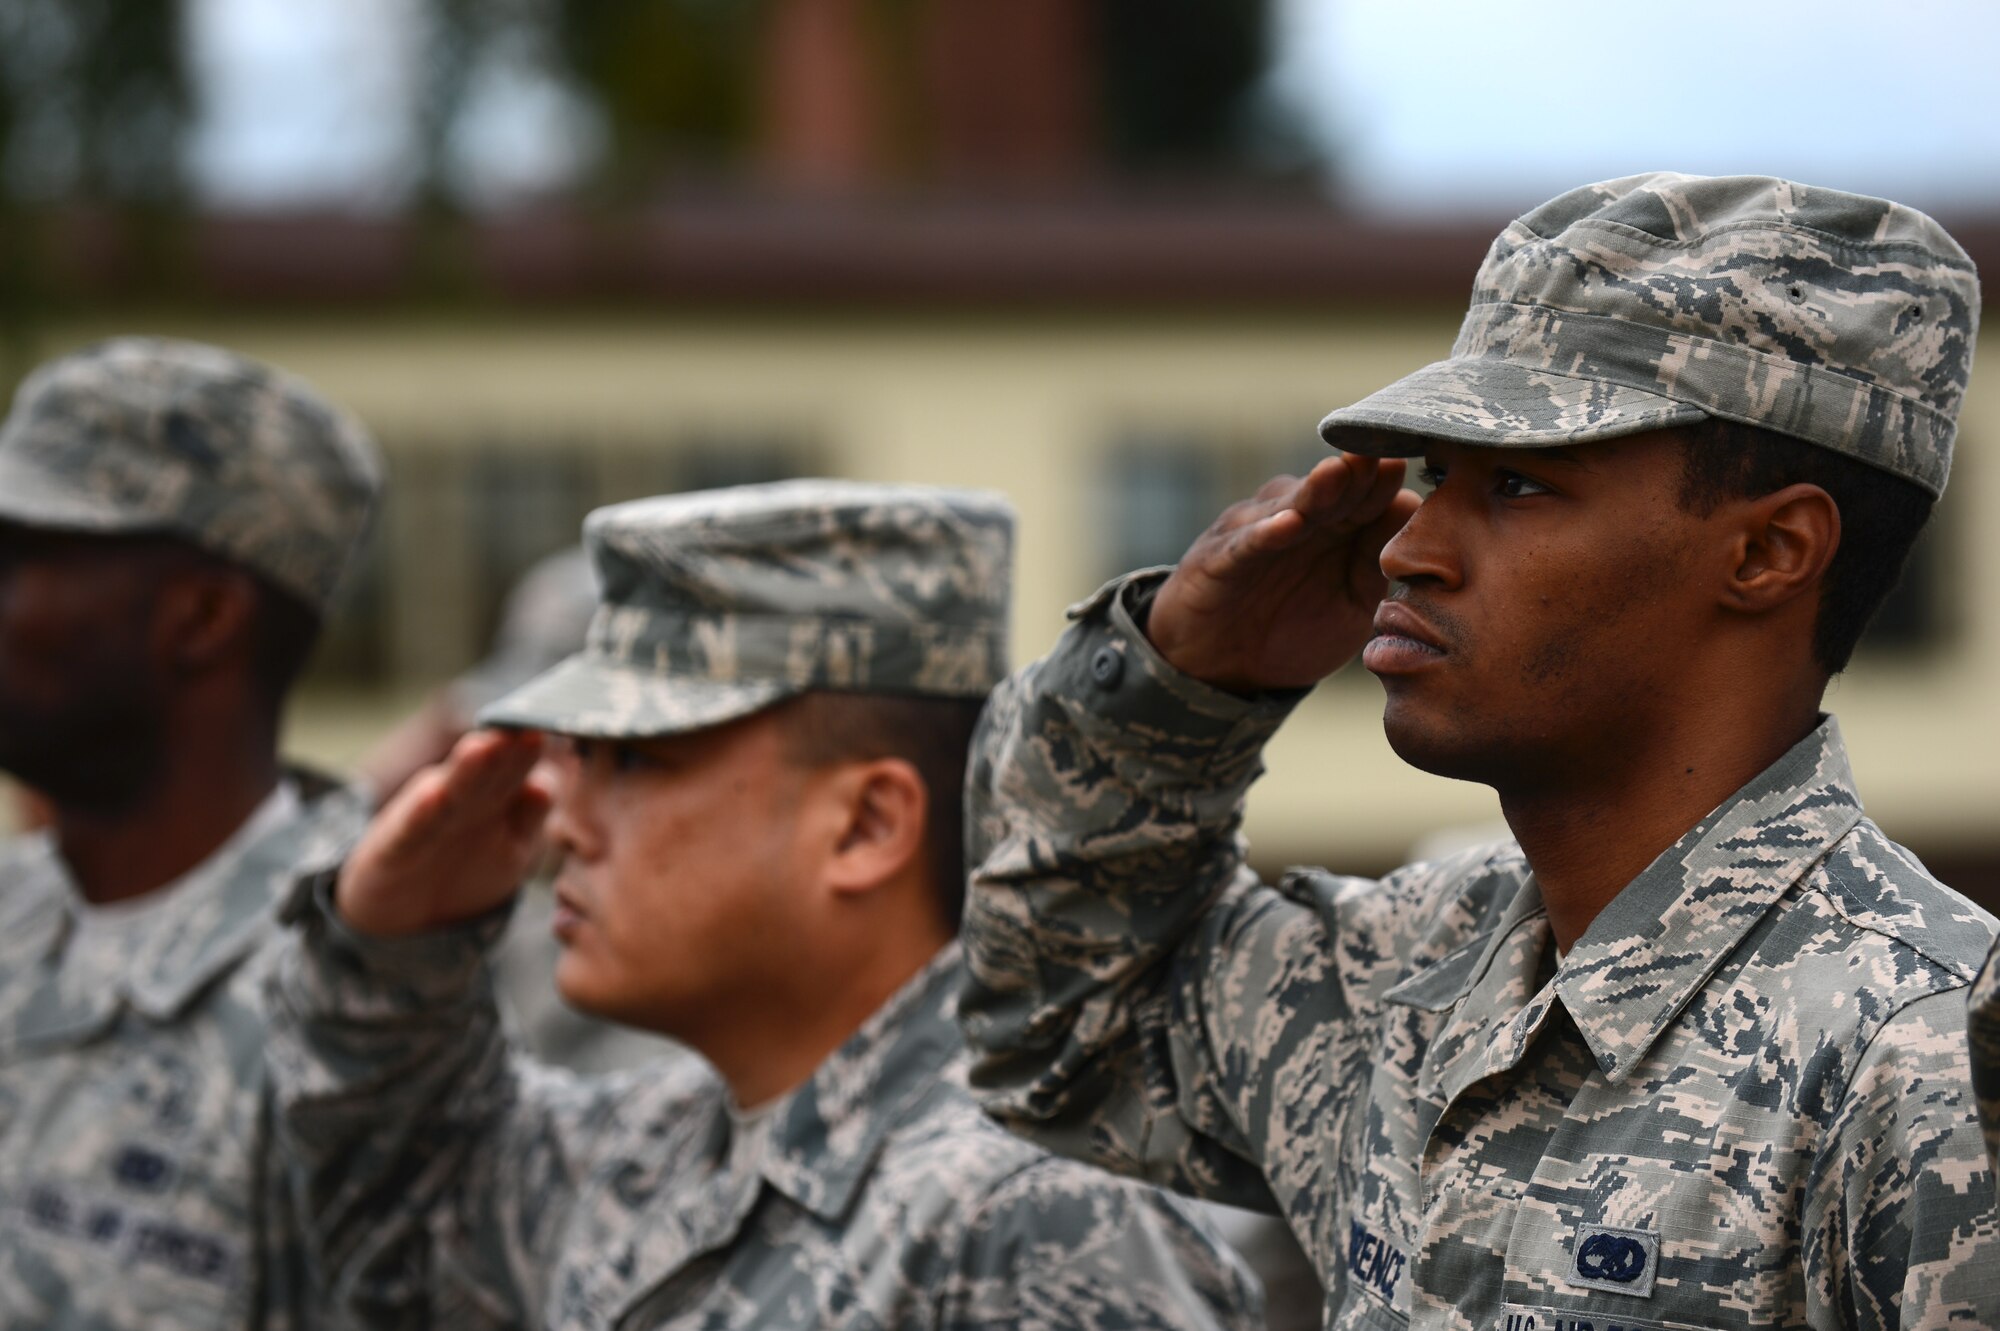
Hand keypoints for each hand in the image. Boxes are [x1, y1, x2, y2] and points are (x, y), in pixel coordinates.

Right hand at [336, 729, 553, 936]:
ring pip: (454, 788)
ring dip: (468, 767)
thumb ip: (530, 813)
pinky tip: (433, 794)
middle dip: (510, 746)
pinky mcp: (398, 843)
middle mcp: (464, 796)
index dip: (541, 747)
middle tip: (530, 725)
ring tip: (482, 745)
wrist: (403, 908)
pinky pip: (414, 826)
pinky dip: (422, 812)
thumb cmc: (466, 865)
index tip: (567, 724)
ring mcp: (431, 816)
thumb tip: (547, 785)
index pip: (523, 764)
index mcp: (497, 794)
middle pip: (492, 768)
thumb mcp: (510, 845)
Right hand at [1148, 454, 1418, 692]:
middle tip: (1389, 453)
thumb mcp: (1351, 605)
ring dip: (1317, 490)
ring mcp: (1256, 534)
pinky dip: (1264, 533)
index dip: (1392, 484)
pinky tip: (1287, 524)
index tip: (1425, 470)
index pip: (1369, 496)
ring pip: (1290, 505)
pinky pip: (1245, 544)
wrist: (1221, 667)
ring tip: (1340, 470)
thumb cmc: (1292, 629)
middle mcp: (1297, 519)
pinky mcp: (1219, 559)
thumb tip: (1414, 512)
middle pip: (1334, 490)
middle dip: (1360, 472)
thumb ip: (1380, 565)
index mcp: (1335, 527)